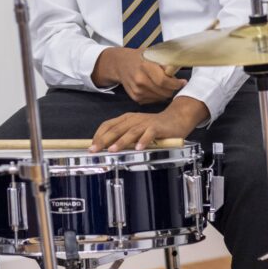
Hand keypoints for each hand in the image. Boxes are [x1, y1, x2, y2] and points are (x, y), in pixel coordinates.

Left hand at [89, 97, 209, 152]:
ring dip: (121, 141)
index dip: (99, 135)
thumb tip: (108, 147)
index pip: (108, 125)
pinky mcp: (157, 127)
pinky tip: (139, 148)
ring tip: (113, 150)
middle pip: (116, 129)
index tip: (91, 146)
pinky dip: (144, 141)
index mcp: (126, 119)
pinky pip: (149, 134)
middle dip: (104, 140)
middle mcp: (134, 119)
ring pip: (131, 132)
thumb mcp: (136, 129)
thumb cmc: (154, 126)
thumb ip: (124, 136)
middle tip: (95, 150)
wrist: (176, 118)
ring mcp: (145, 122)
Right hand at [91, 47, 185, 102]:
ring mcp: (137, 90)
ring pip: (160, 98)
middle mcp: (140, 80)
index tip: (182, 82)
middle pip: (164, 91)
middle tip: (175, 83)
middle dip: (173, 89)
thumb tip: (178, 69)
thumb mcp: (151, 53)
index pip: (164, 80)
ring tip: (165, 84)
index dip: (176, 84)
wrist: (120, 64)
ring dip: (166, 92)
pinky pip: (153, 100)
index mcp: (145, 66)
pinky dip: (158, 95)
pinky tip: (156, 87)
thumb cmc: (139, 57)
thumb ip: (164, 61)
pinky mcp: (135, 97)